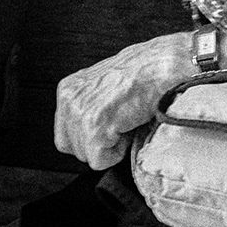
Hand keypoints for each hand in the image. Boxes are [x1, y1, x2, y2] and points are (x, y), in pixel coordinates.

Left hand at [52, 29, 202, 169]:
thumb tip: (86, 138)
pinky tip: (128, 127)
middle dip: (100, 144)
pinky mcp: (94, 125)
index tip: (111, 125)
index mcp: (67, 89)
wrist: (161, 66)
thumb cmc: (141, 76)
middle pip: (74, 149)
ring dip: (111, 146)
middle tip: (121, 122)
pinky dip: (118, 152)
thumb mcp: (103, 88)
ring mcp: (79, 111)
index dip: (91, 139)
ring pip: (87, 157)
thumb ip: (88, 108)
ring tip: (126, 121)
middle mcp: (68, 99)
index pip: (64, 137)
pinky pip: (100, 160)